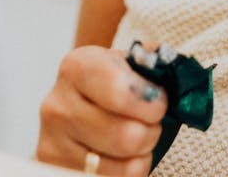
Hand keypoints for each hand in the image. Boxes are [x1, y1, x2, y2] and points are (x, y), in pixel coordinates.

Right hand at [37, 45, 167, 174]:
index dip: (151, 102)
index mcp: (78, 67)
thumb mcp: (128, 61)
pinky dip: (129, 170)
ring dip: (142, 154)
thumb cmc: (109, 79)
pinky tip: (125, 156)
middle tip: (153, 122)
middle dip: (151, 131)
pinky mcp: (56, 167)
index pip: (122, 93)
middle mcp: (58, 105)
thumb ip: (153, 62)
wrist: (75, 99)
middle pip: (126, 137)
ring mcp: (53, 142)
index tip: (160, 101)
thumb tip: (174, 69)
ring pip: (122, 166)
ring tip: (140, 137)